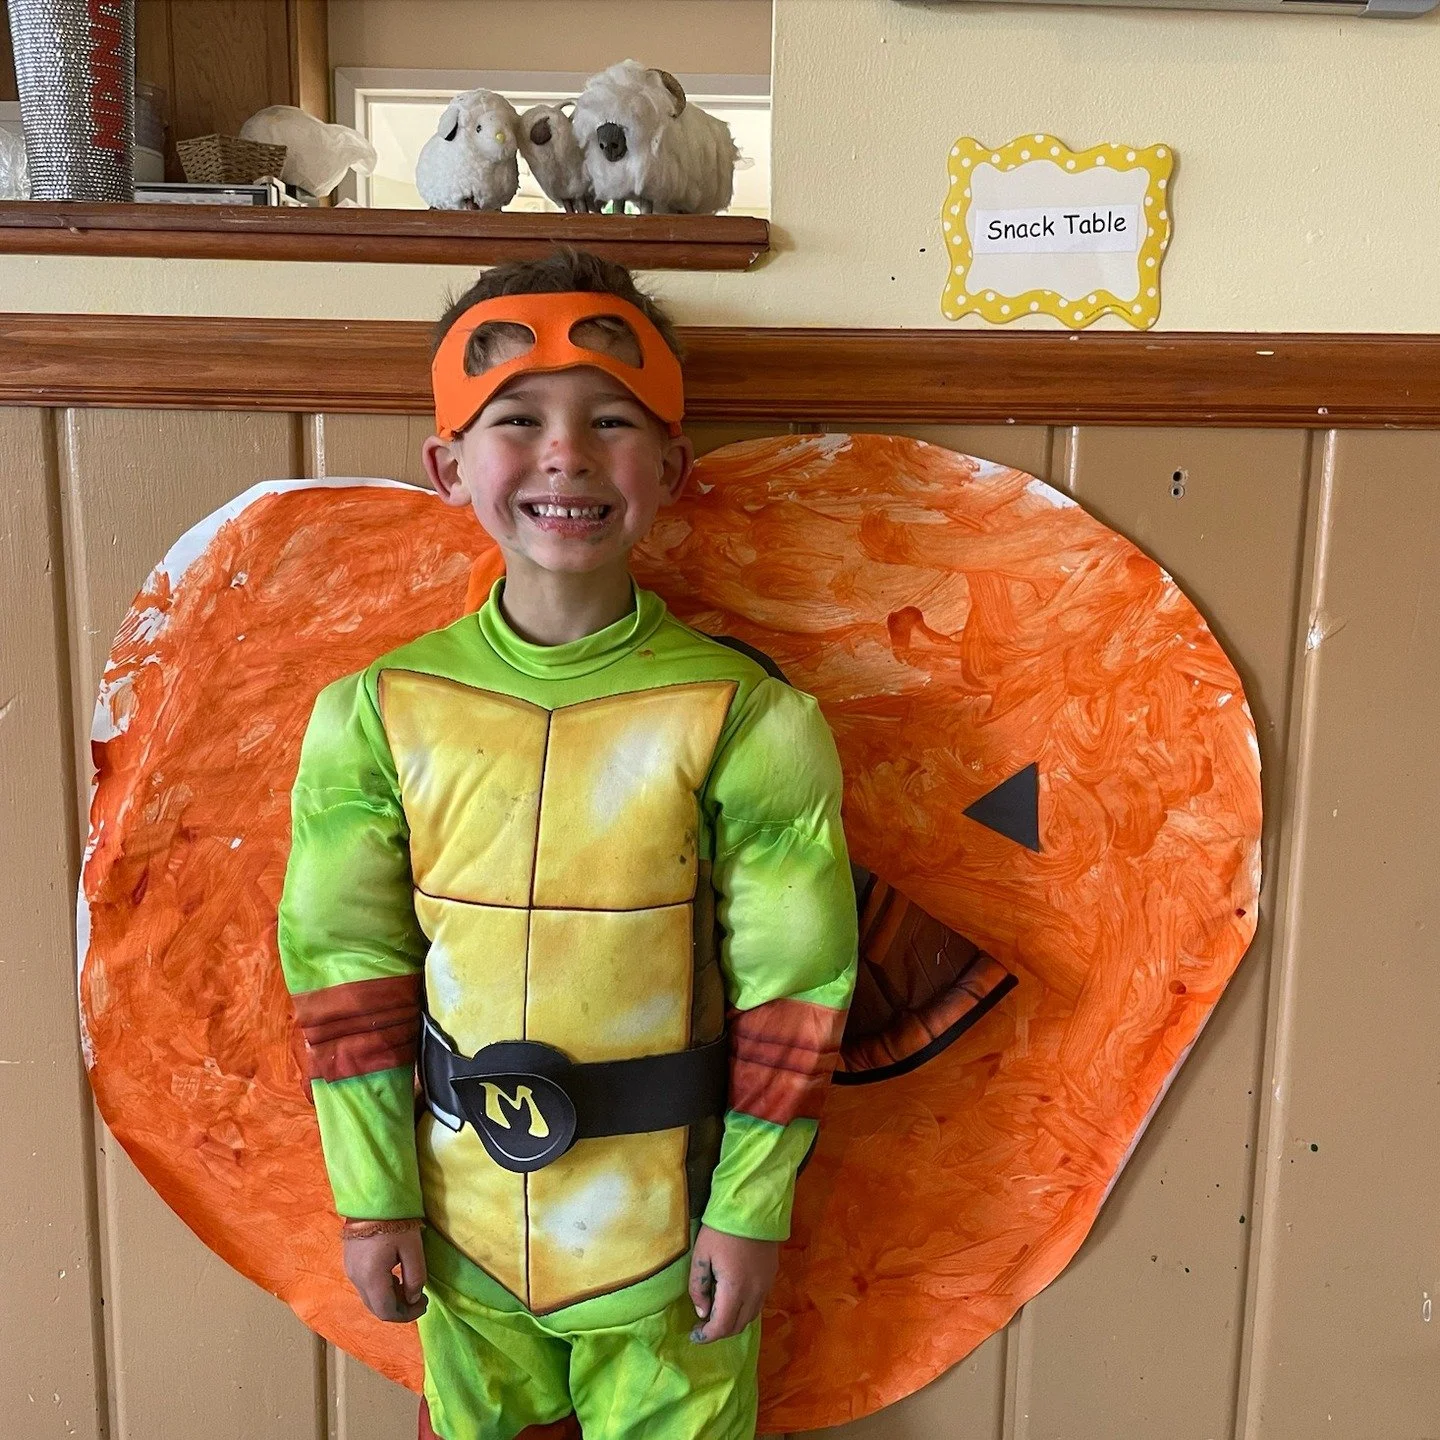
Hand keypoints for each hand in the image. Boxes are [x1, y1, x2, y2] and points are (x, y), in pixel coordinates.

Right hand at [343, 1229, 428, 1322]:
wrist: (372, 1197)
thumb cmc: (395, 1221)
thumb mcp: (413, 1248)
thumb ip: (415, 1277)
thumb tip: (412, 1298)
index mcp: (371, 1278)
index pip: (386, 1311)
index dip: (407, 1315)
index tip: (424, 1303)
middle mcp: (356, 1279)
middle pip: (376, 1308)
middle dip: (399, 1309)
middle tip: (419, 1298)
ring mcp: (350, 1270)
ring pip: (370, 1298)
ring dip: (390, 1299)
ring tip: (409, 1285)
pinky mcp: (350, 1262)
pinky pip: (365, 1285)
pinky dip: (381, 1288)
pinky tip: (394, 1276)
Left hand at [687, 1224, 778, 1343]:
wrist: (753, 1207)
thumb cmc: (721, 1231)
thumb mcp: (701, 1256)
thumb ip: (698, 1287)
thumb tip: (702, 1312)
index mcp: (734, 1290)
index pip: (722, 1327)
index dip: (707, 1336)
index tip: (694, 1335)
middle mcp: (754, 1294)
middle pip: (737, 1326)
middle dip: (718, 1332)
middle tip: (702, 1326)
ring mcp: (766, 1286)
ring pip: (750, 1318)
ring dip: (732, 1322)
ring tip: (716, 1314)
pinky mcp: (771, 1277)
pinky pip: (758, 1304)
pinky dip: (744, 1310)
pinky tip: (733, 1300)